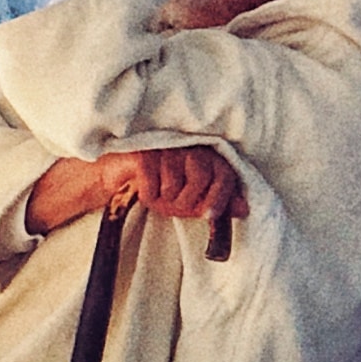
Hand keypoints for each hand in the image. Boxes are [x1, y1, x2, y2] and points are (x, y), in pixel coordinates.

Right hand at [28, 147, 244, 235]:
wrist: (115, 178)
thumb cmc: (155, 185)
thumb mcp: (189, 198)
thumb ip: (216, 201)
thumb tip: (245, 210)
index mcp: (204, 153)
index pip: (223, 173)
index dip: (220, 196)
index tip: (210, 216)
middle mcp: (187, 145)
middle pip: (201, 177)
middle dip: (186, 202)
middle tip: (172, 207)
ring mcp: (165, 147)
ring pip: (176, 185)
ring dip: (164, 201)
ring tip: (156, 196)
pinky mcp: (143, 153)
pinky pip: (153, 185)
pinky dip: (147, 196)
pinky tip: (142, 190)